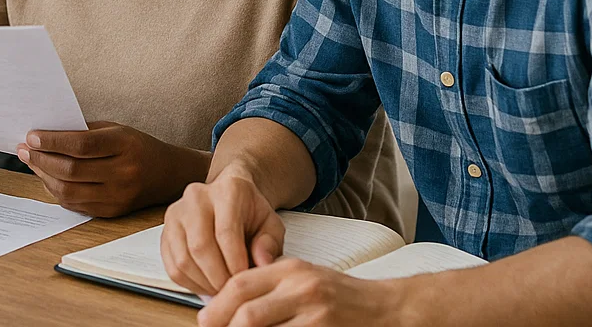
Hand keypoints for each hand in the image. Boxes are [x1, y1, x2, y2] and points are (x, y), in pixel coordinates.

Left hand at [16, 121, 195, 217]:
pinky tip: (46, 177)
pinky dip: (56, 190)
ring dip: (43, 176)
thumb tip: (44, 135)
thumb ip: (83, 132)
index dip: (53, 141)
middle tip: (23, 149)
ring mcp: (118, 196)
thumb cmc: (135, 145)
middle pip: (72, 170)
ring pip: (69, 191)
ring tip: (31, 162)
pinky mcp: (112, 212)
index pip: (82, 145)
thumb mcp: (114, 129)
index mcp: (124, 145)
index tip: (31, 136)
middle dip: (41, 159)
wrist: (166, 173)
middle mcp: (123, 173)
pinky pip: (75, 204)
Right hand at [160, 172, 285, 296]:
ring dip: (203, 284)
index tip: (245, 281)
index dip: (235, 263)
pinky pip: (172, 266)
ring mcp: (176, 214)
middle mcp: (196, 197)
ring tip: (221, 290)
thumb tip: (262, 263)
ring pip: (183, 259)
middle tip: (233, 292)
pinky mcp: (165, 232)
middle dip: (218, 278)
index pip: (225, 231)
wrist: (230, 198)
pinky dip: (190, 284)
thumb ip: (270, 244)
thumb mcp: (271, 225)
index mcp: (227, 191)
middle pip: (200, 247)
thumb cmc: (250, 213)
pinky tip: (207, 285)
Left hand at [197, 259, 401, 326]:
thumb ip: (269, 284)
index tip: (204, 320)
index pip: (241, 285)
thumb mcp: (303, 277)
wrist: (387, 307)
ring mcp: (315, 314)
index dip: (216, 305)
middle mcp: (301, 288)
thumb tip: (228, 303)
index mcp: (291, 270)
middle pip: (248, 312)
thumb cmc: (339, 295)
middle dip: (224, 325)